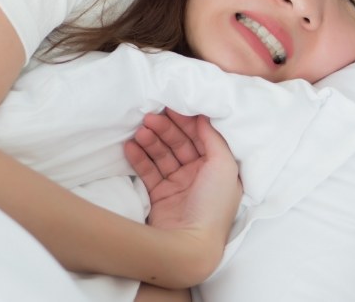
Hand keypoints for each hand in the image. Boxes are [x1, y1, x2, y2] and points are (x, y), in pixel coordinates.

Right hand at [124, 109, 241, 258]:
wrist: (190, 247)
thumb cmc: (213, 204)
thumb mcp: (224, 166)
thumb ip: (214, 138)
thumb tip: (204, 116)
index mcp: (217, 167)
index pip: (200, 137)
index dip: (186, 121)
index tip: (171, 107)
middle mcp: (198, 174)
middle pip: (180, 143)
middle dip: (165, 129)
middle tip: (150, 116)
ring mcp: (178, 185)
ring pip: (162, 155)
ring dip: (151, 141)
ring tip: (140, 131)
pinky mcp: (159, 196)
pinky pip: (148, 171)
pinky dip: (139, 158)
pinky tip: (130, 146)